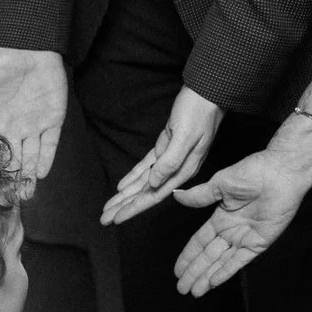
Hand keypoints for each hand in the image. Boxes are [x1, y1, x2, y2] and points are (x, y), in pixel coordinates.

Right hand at [0, 48, 68, 196]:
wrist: (30, 46)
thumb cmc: (0, 59)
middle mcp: (15, 128)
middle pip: (13, 159)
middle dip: (11, 178)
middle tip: (10, 198)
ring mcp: (34, 125)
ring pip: (31, 156)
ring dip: (29, 175)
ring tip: (26, 193)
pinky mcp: (53, 120)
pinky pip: (50, 144)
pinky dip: (46, 158)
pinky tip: (42, 173)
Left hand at [100, 88, 222, 225]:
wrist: (207, 93)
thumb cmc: (199, 112)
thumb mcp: (185, 137)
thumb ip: (171, 161)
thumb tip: (153, 184)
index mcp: (183, 170)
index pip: (155, 195)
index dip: (135, 208)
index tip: (117, 219)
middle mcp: (176, 169)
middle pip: (146, 193)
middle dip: (125, 206)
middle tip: (104, 219)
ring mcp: (170, 158)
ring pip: (144, 182)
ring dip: (126, 195)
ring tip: (109, 207)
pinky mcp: (165, 146)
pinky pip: (146, 165)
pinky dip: (133, 176)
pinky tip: (121, 186)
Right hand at [170, 143, 311, 295]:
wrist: (280, 173)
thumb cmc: (253, 171)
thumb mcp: (220, 184)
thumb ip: (199, 195)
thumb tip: (176, 196)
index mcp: (221, 217)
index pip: (200, 242)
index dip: (188, 256)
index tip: (177, 270)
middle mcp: (232, 231)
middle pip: (208, 256)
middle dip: (194, 272)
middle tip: (181, 288)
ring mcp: (245, 238)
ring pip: (221, 262)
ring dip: (207, 277)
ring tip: (193, 291)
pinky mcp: (260, 243)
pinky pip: (240, 260)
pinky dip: (226, 271)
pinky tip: (213, 282)